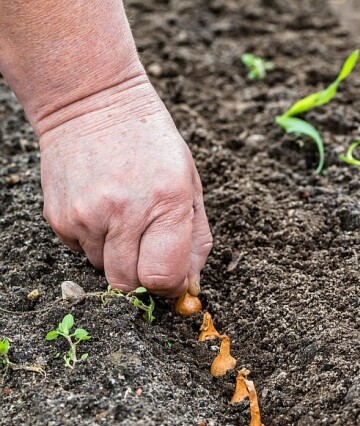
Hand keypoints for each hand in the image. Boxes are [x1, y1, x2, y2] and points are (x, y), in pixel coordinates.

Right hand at [39, 77, 211, 296]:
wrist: (91, 101)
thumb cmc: (152, 144)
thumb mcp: (190, 184)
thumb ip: (197, 239)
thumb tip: (191, 286)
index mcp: (166, 203)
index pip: (162, 278)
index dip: (170, 286)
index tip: (174, 277)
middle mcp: (124, 213)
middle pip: (129, 284)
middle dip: (144, 276)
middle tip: (150, 249)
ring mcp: (86, 216)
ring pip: (105, 270)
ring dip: (119, 256)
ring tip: (125, 217)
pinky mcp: (59, 218)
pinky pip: (82, 253)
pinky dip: (95, 242)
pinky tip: (102, 209)